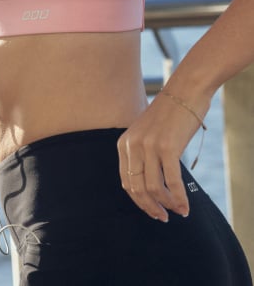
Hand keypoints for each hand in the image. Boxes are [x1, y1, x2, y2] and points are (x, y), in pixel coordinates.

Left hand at [116, 91, 208, 220]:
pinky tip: (185, 207)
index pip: (126, 181)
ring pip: (154, 188)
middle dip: (150, 207)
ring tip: (177, 211)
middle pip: (137, 188)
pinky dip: (179, 198)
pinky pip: (172, 182)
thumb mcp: (146, 133)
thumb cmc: (169, 115)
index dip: (139, 201)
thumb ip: (142, 154)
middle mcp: (133, 145)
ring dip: (166, 205)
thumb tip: (148, 186)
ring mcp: (149, 146)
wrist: (185, 91)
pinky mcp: (168, 147)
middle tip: (163, 217)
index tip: (152, 210)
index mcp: (124, 143)